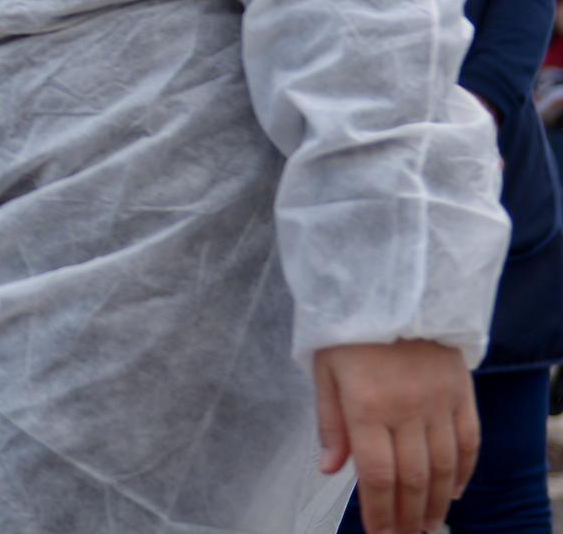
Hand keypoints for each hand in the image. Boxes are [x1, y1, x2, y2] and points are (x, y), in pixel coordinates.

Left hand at [314, 340, 478, 533]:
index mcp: (366, 405)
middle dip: (408, 515)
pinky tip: (452, 492)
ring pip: (444, 466)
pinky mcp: (462, 392)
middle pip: (413, 478)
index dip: (380, 511)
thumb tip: (330, 470)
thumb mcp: (323, 369)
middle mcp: (407, 409)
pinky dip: (464, 472)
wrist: (392, 285)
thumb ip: (330, 422)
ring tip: (428, 525)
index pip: (377, 474)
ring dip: (436, 502)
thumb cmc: (347, 328)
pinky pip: (469, 441)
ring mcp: (439, 401)